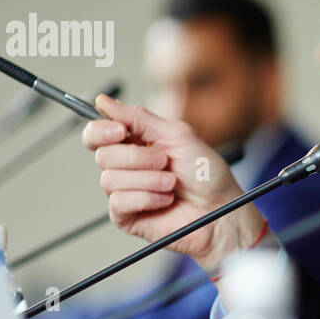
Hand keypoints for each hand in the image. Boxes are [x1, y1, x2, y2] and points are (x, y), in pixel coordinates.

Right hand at [82, 94, 263, 272]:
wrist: (222, 210)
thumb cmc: (207, 174)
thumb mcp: (178, 135)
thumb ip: (139, 118)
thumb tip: (103, 101)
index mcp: (135, 143)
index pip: (97, 133)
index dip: (102, 130)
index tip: (123, 131)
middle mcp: (126, 167)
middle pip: (102, 155)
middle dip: (138, 158)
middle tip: (165, 162)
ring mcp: (125, 192)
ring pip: (110, 179)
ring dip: (148, 180)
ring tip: (172, 184)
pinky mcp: (127, 216)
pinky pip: (118, 202)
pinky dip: (147, 198)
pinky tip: (166, 200)